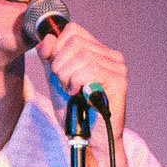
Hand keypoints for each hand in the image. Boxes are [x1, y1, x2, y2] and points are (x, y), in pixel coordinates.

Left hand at [35, 21, 127, 138]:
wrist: (88, 136)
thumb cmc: (75, 109)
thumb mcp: (56, 78)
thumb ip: (50, 57)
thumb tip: (47, 38)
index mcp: (97, 51)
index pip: (72, 30)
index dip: (57, 46)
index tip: (55, 68)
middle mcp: (111, 55)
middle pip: (75, 42)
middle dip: (60, 64)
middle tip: (64, 83)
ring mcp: (117, 67)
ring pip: (82, 56)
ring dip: (68, 76)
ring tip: (71, 91)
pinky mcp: (119, 80)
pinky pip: (91, 69)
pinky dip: (77, 82)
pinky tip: (78, 94)